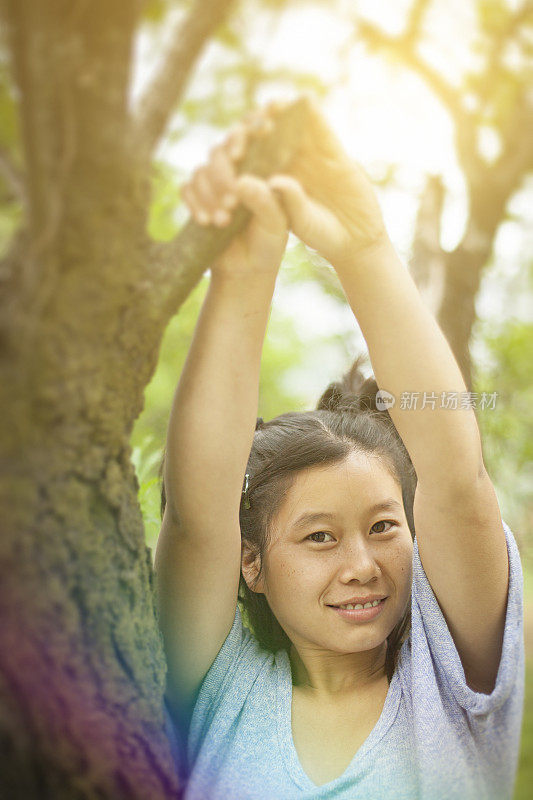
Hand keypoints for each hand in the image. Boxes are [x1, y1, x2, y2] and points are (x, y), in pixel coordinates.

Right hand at [182, 109, 289, 278]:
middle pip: (220, 150)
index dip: (251, 126)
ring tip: (224, 220)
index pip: (253, 133)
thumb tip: (241, 181)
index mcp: (262, 164)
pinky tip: (206, 221)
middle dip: (224, 174)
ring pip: (202, 170)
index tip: (252, 141)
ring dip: (210, 194)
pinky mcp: (198, 196)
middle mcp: (237, 166)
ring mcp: (215, 180)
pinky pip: (187, 188)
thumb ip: (264, 201)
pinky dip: (194, 203)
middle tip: (233, 201)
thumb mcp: (275, 223)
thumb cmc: (268, 240)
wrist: (247, 269)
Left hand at [233, 97, 390, 270]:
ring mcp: (309, 153)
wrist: (354, 237)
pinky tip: (304, 100)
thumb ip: (283, 202)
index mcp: (269, 179)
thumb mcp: (300, 222)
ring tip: (271, 108)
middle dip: (251, 130)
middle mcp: (285, 161)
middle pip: (262, 135)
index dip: (235, 155)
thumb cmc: (321, 233)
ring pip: (288, 124)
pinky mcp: (333, 150)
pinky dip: (311, 111)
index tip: (232, 159)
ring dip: (279, 112)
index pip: (245, 159)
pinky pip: (320, 125)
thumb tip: (259, 181)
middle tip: (245, 136)